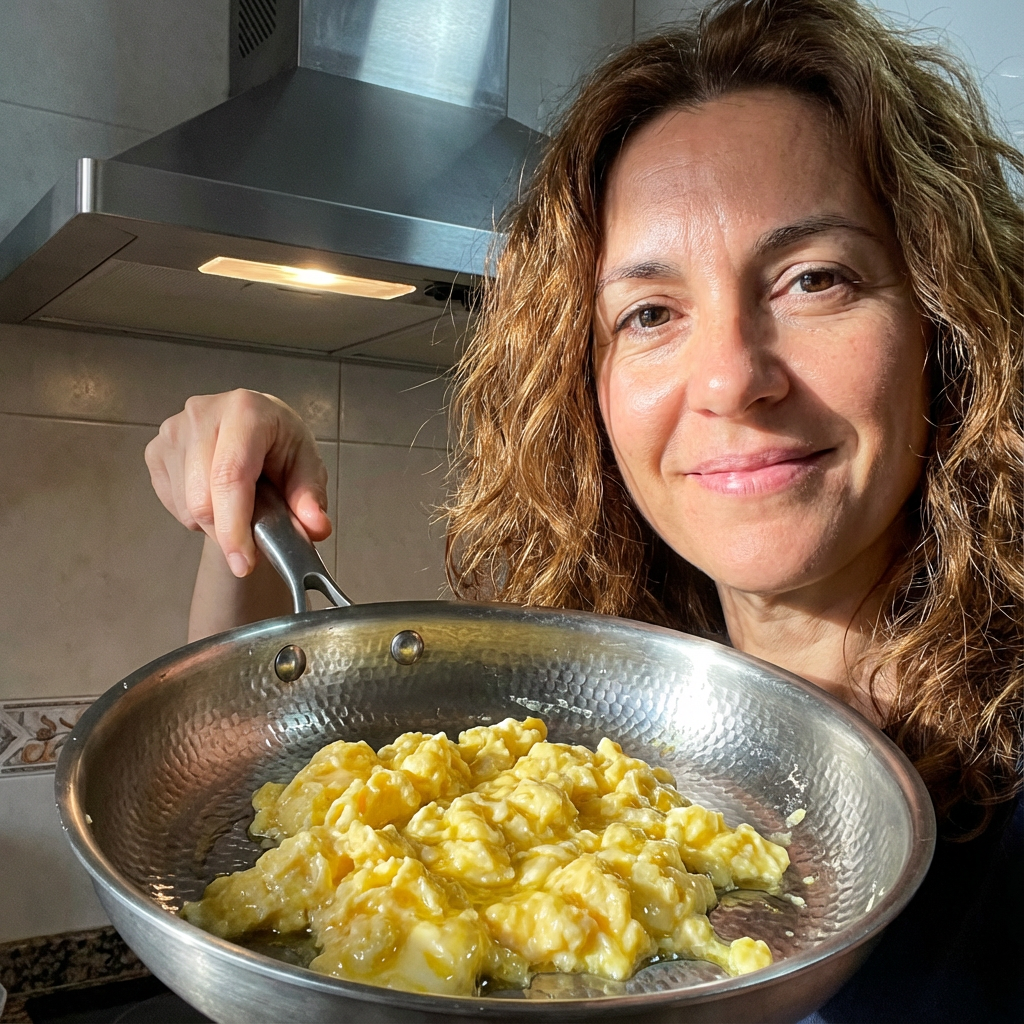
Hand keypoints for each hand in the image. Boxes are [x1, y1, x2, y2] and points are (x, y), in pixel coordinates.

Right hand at [145, 390, 330, 576]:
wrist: (254, 429)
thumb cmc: (280, 445)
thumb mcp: (307, 467)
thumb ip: (311, 498)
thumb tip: (316, 527)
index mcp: (246, 411)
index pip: (230, 476)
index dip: (234, 526)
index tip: (243, 563)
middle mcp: (203, 413)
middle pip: (202, 498)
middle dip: (228, 532)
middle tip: (253, 539)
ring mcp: (173, 431)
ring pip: (187, 507)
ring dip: (214, 523)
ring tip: (239, 504)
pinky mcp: (156, 449)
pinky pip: (172, 505)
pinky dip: (196, 515)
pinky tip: (216, 496)